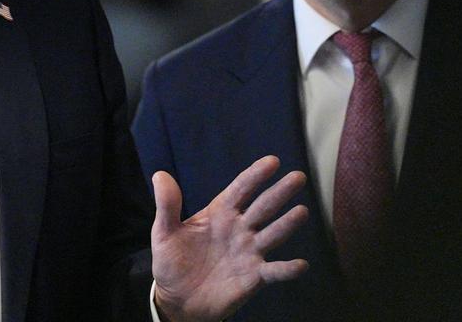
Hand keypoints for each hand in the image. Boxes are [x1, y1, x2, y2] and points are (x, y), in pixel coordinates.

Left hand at [150, 156, 308, 321]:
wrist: (177, 300)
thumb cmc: (173, 262)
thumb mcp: (165, 232)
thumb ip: (167, 205)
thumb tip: (160, 175)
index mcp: (220, 214)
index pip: (240, 190)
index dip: (255, 176)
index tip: (272, 162)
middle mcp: (239, 229)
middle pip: (263, 207)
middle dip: (279, 192)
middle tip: (298, 177)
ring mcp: (249, 253)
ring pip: (272, 234)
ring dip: (287, 224)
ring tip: (302, 212)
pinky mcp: (254, 277)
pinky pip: (274, 271)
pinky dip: (287, 269)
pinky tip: (300, 264)